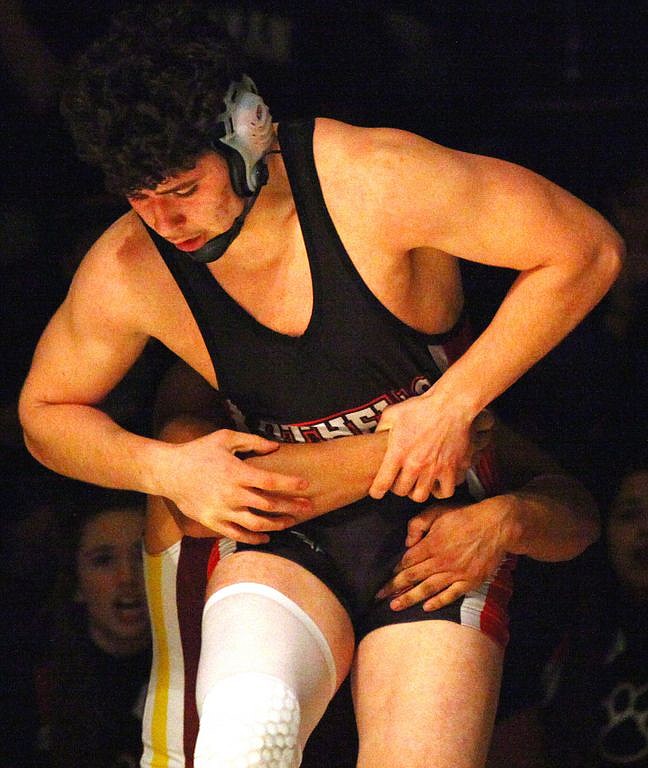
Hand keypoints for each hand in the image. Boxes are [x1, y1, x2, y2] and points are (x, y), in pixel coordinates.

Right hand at [163, 428, 311, 543]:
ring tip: (290, 522)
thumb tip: (275, 447)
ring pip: (256, 524)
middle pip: (269, 505)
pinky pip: (237, 534)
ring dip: (277, 525)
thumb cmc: (198, 451)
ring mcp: (222, 511)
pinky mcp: (212, 522)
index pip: (271, 482)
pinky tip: (266, 536)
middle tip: (308, 508)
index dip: (291, 485)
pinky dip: (254, 538)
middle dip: (291, 507)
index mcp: (236, 473)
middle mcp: (232, 494)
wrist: (168, 471)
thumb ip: (252, 442)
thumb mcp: (225, 438)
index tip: (305, 486)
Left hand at [369, 394, 493, 500]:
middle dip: (397, 488)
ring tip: (416, 483)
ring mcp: (433, 469)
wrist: (450, 405)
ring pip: (421, 496)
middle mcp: (415, 464)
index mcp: (398, 453)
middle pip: (401, 492)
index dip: (377, 491)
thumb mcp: (392, 414)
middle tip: (399, 480)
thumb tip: (375, 437)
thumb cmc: (422, 408)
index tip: (377, 491)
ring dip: (416, 491)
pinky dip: (440, 491)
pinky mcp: (451, 469)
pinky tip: (437, 483)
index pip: (382, 484)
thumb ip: (381, 428)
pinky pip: (445, 492)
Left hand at [375, 495, 509, 610]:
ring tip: (395, 606)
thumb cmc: (465, 516)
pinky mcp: (470, 581)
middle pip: (413, 577)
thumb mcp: (437, 511)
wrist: (496, 525)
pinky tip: (426, 608)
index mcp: (432, 544)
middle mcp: (441, 561)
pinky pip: (451, 595)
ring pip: (428, 589)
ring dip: (410, 598)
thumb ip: (417, 524)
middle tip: (379, 596)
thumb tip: (407, 543)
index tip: (387, 577)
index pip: (408, 561)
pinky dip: (438, 602)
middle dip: (394, 587)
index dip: (396, 570)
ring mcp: (456, 573)